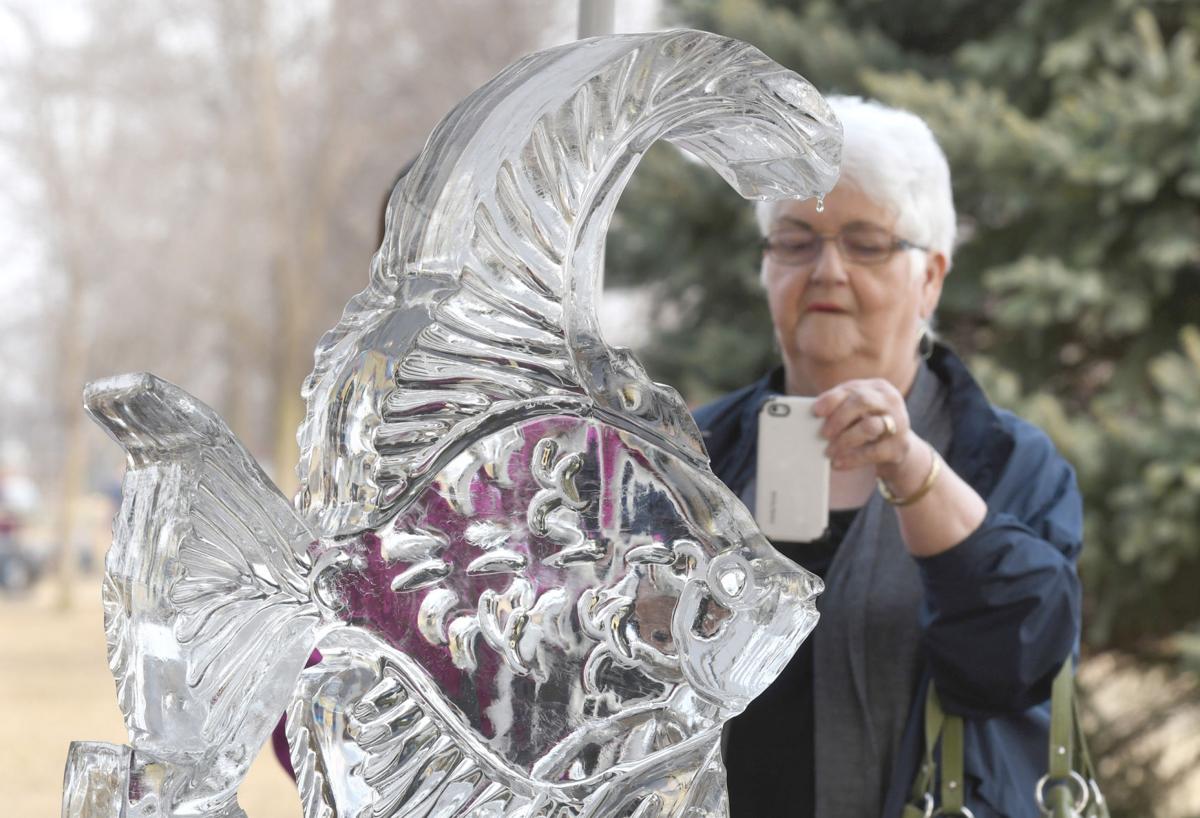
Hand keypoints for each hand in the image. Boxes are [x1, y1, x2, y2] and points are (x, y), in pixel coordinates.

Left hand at [811, 379, 925, 487]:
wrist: (895, 445)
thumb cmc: (867, 422)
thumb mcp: (856, 410)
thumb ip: (839, 407)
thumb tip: (814, 415)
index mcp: (877, 387)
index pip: (852, 388)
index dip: (832, 399)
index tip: (816, 412)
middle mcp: (890, 401)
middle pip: (862, 402)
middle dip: (839, 418)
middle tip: (823, 434)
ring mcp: (899, 423)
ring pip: (869, 427)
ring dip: (844, 440)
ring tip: (829, 451)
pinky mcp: (900, 446)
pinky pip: (873, 452)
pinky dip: (853, 459)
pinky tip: (838, 463)